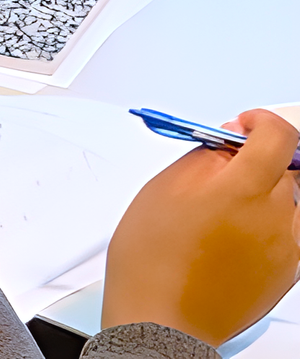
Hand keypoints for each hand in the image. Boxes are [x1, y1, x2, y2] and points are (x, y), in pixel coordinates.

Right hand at [104, 108, 299, 343]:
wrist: (164, 317)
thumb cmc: (153, 260)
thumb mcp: (163, 188)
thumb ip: (203, 158)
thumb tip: (225, 145)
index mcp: (242, 189)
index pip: (279, 136)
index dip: (261, 122)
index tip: (244, 125)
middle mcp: (275, 216)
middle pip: (285, 167)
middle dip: (257, 160)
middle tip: (225, 168)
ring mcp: (287, 247)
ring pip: (291, 200)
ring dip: (268, 193)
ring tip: (230, 207)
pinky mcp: (289, 272)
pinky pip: (291, 232)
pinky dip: (272, 223)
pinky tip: (237, 235)